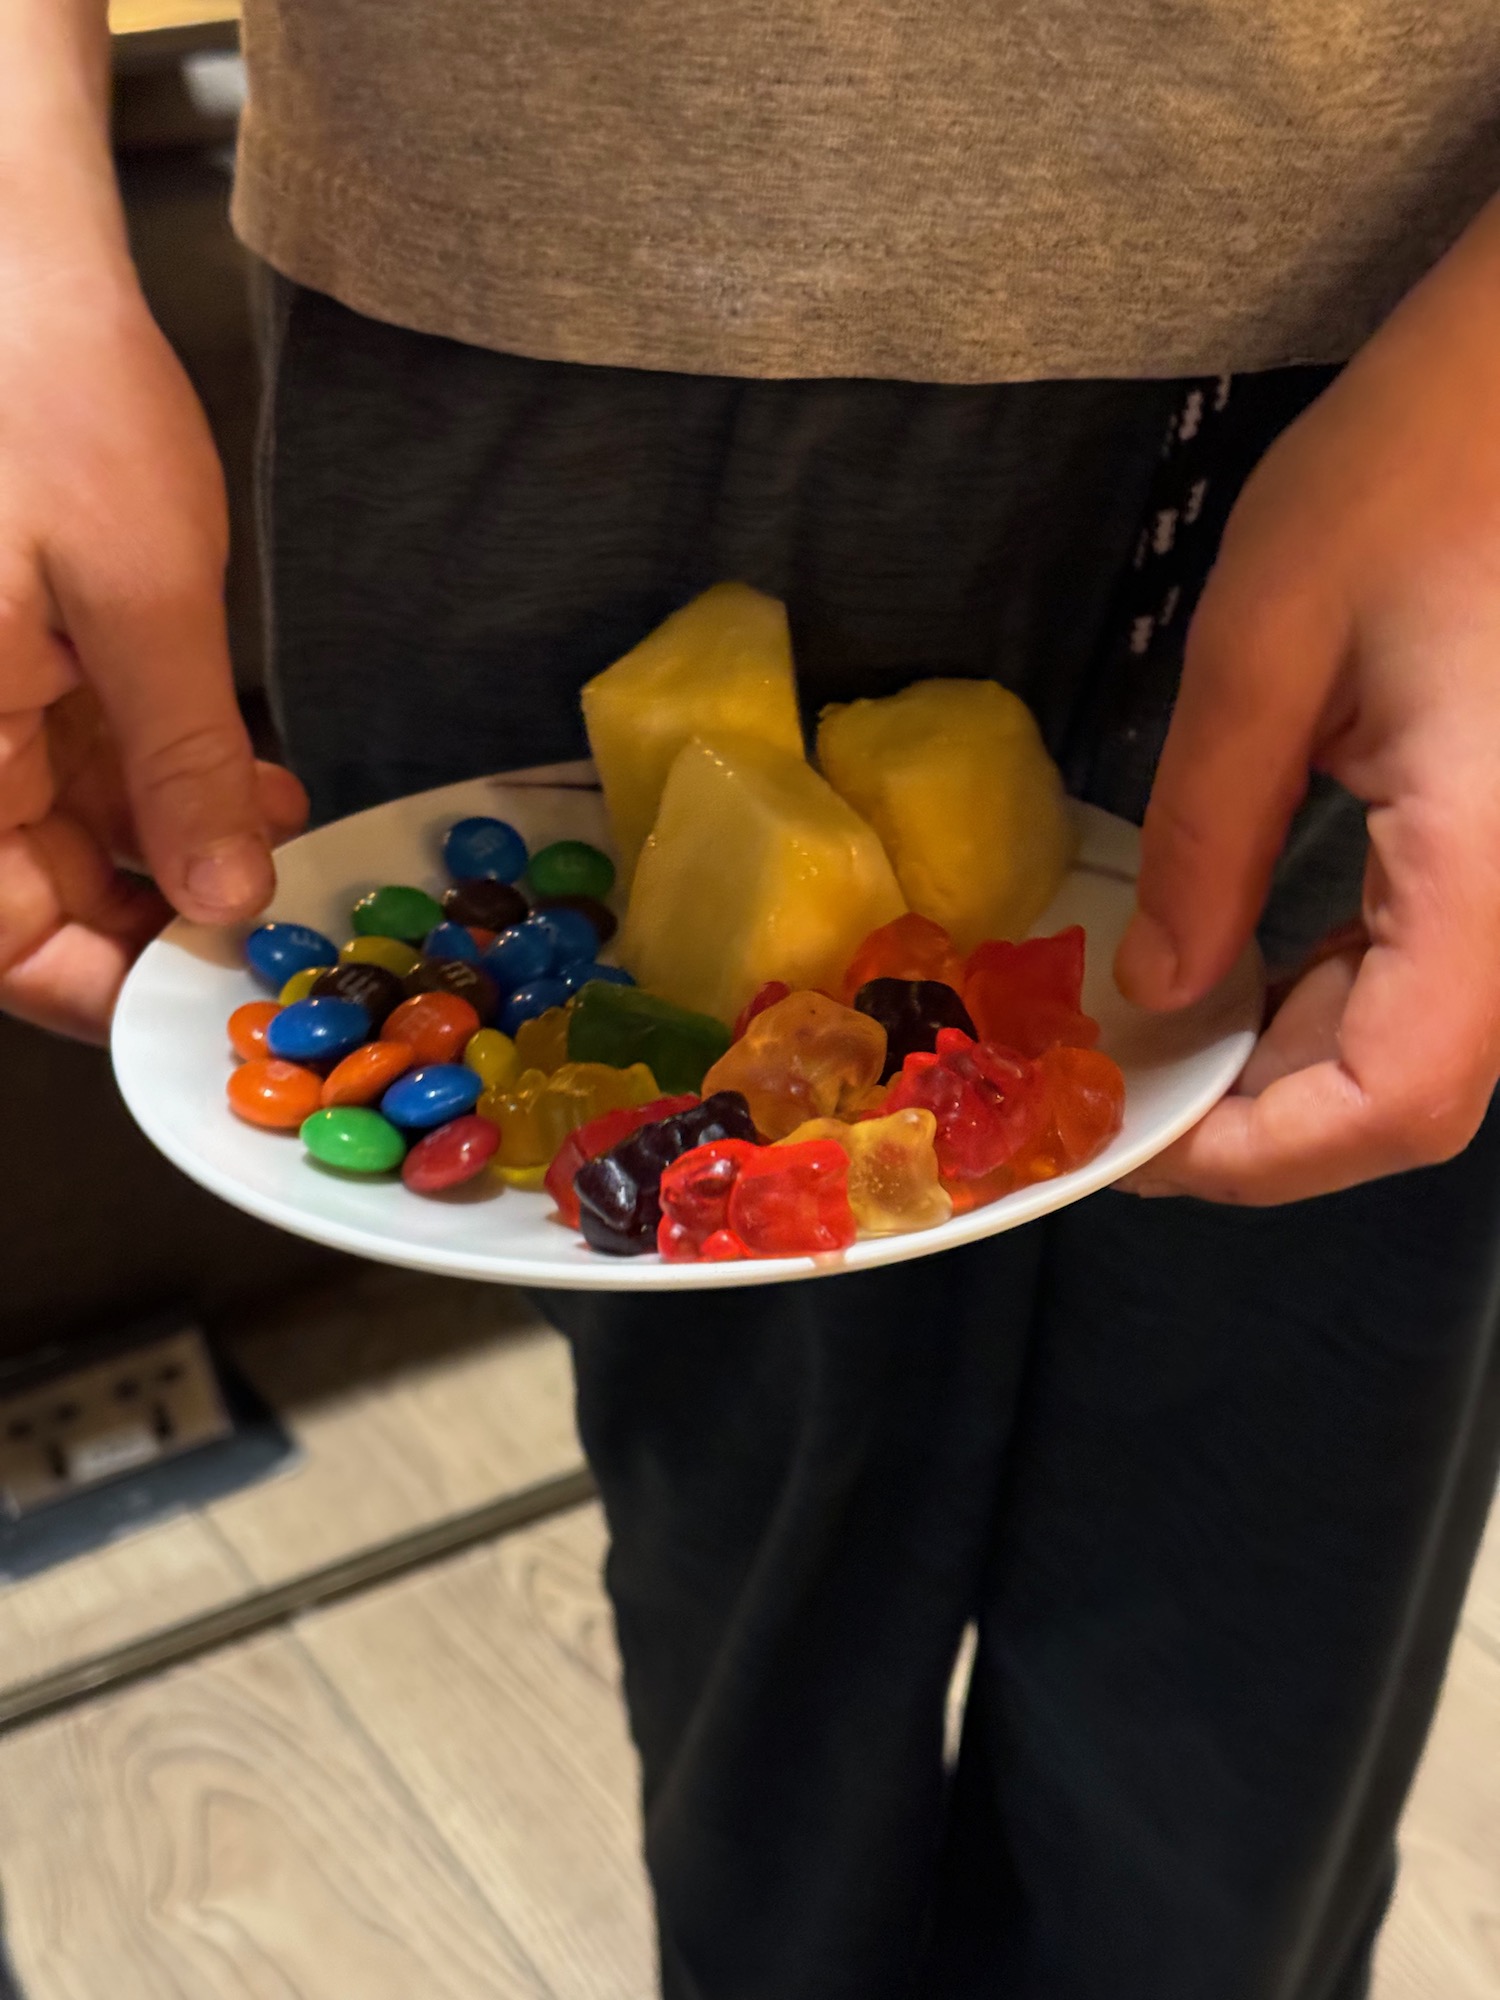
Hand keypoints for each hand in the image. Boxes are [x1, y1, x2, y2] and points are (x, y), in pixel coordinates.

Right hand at [0, 266, 306, 1040]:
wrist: (11, 265)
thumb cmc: (49, 399)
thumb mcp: (141, 597)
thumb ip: (180, 765)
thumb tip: (221, 898)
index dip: (88, 987)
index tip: (200, 999)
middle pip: (32, 888)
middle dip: (158, 914)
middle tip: (274, 922)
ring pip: (67, 834)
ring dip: (178, 850)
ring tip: (278, 840)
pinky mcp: (14, 665)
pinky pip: (77, 766)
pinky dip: (163, 786)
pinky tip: (246, 781)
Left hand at [1115, 197, 1499, 1203]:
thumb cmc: (1413, 475)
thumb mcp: (1264, 652)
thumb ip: (1203, 839)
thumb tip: (1157, 986)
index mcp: (1487, 859)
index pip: (1399, 1093)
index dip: (1262, 1152)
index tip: (1134, 1142)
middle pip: (1411, 1096)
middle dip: (1255, 1121)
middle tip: (1116, 1090)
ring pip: (1420, 1048)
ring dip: (1285, 1065)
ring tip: (1157, 1035)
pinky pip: (1428, 975)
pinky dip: (1327, 999)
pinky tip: (1240, 968)